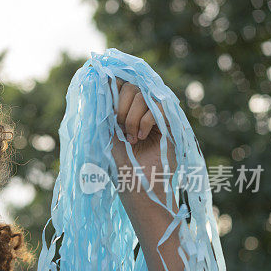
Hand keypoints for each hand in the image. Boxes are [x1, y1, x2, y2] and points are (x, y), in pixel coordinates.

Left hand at [109, 78, 175, 199]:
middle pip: (131, 86)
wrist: (138, 186)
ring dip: (131, 117)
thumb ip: (106, 113)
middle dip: (120, 106)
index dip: (113, 87)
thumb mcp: (107, 135)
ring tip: (131, 138)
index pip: (121, 84)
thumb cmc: (121, 165)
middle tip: (118, 127)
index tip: (106, 103)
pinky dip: (145, 120)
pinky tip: (141, 137)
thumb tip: (100, 88)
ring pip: (143, 95)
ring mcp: (157, 116)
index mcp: (126, 110)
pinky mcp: (170, 124)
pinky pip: (158, 107)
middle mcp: (142, 110)